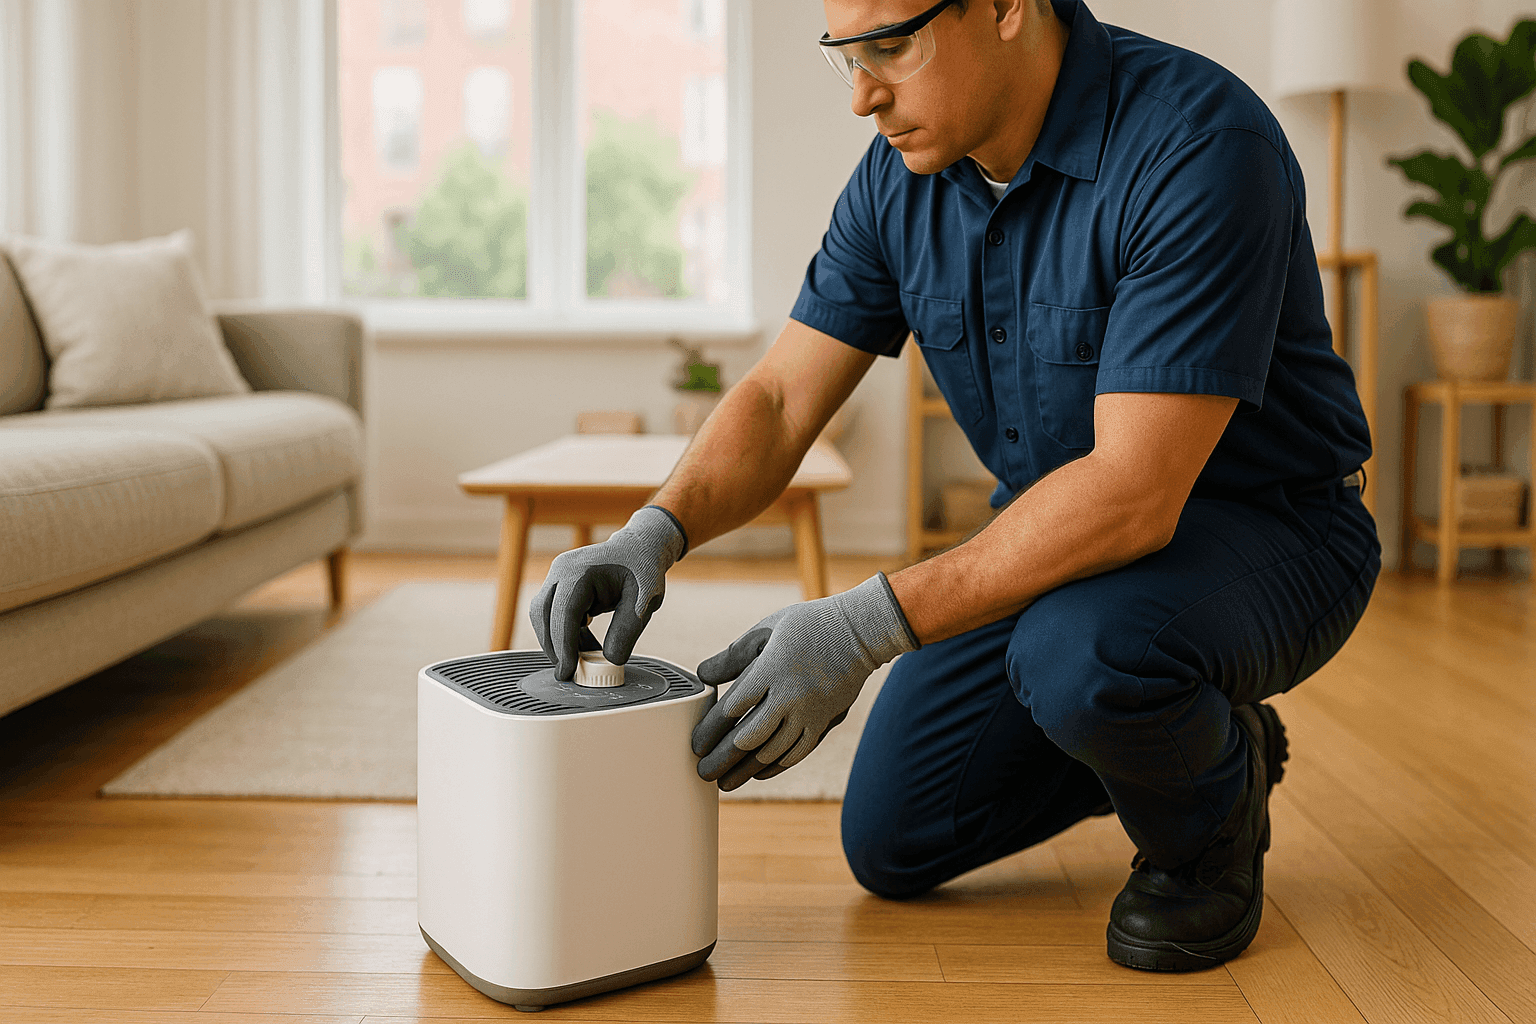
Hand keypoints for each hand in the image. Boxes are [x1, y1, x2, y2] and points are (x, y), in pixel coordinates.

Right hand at [529, 506, 686, 678]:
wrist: (641, 548)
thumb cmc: (643, 569)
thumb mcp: (643, 602)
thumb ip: (627, 631)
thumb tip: (610, 660)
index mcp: (581, 571)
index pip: (563, 613)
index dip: (562, 645)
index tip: (568, 671)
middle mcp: (562, 571)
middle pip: (544, 615)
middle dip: (554, 647)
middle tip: (571, 672)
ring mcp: (558, 577)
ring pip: (543, 616)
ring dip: (558, 641)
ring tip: (584, 659)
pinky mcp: (560, 586)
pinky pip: (553, 614)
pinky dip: (565, 633)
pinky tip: (586, 645)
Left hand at [690, 573, 917, 791]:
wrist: (860, 633)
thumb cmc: (810, 625)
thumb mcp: (767, 629)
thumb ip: (733, 655)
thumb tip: (703, 675)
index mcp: (770, 669)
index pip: (732, 708)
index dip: (710, 731)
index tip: (696, 744)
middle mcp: (789, 696)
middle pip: (748, 738)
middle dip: (722, 759)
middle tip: (703, 771)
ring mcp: (809, 712)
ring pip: (771, 753)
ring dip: (745, 771)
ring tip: (725, 782)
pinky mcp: (824, 722)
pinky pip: (797, 753)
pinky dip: (774, 767)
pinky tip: (758, 773)